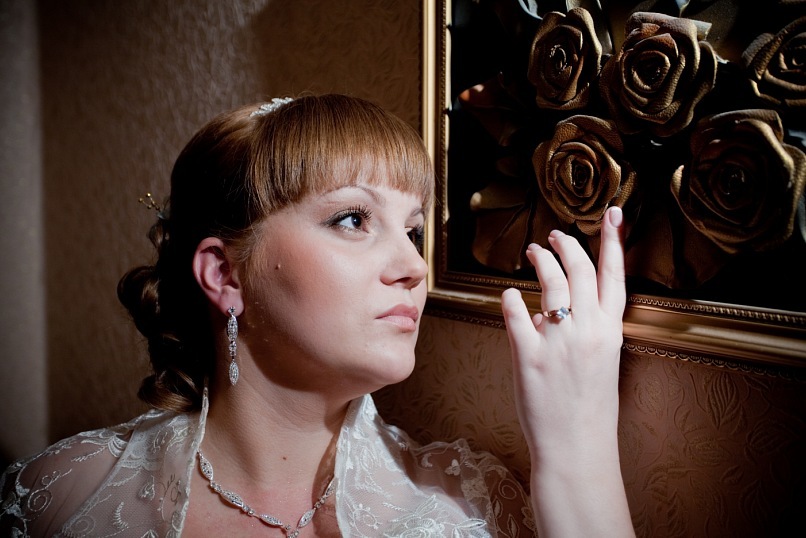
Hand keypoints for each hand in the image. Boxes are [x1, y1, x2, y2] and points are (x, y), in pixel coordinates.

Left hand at [501, 206, 632, 535]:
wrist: (576, 447)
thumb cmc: (590, 408)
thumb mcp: (602, 363)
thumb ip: (590, 330)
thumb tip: (564, 306)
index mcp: (610, 332)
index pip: (615, 276)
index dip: (613, 242)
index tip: (612, 214)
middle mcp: (587, 331)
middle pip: (580, 270)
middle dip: (567, 245)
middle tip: (554, 235)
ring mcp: (557, 342)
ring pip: (550, 282)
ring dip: (541, 260)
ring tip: (533, 251)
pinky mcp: (527, 355)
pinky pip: (516, 313)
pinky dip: (511, 298)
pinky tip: (508, 294)